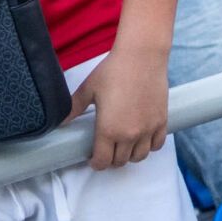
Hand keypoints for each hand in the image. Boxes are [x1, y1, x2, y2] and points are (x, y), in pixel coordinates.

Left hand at [67, 45, 169, 169]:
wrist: (141, 57)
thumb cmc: (113, 70)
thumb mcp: (89, 89)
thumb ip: (74, 108)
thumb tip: (60, 121)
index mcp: (108, 129)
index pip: (103, 161)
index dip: (97, 164)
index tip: (94, 159)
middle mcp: (129, 135)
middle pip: (121, 161)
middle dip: (111, 160)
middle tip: (107, 151)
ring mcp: (147, 130)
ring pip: (139, 157)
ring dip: (130, 155)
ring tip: (123, 146)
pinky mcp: (161, 122)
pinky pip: (157, 145)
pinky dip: (149, 146)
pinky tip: (141, 139)